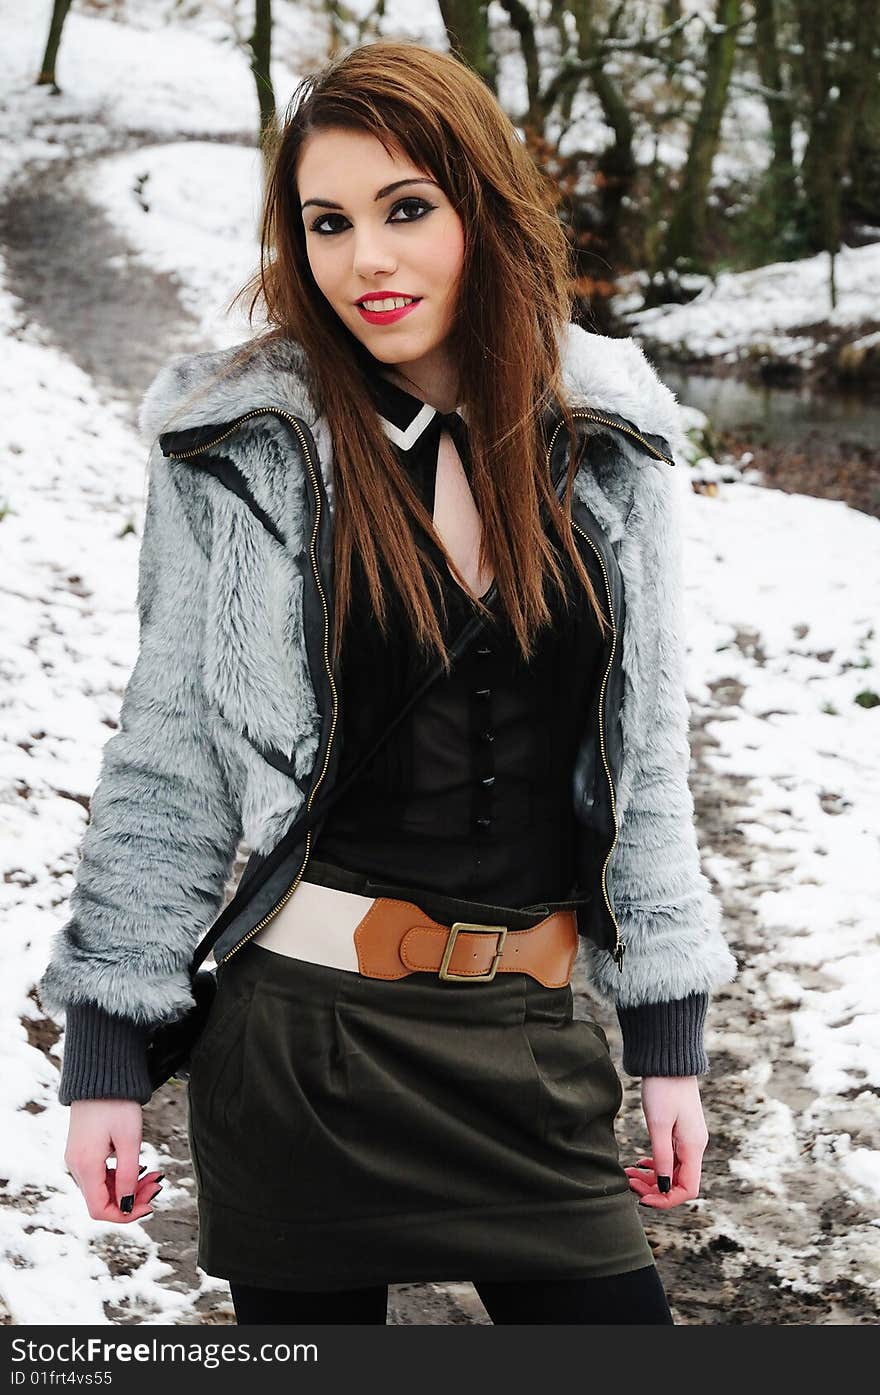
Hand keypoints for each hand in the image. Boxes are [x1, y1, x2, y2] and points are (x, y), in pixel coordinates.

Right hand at [65, 1100, 163, 1222]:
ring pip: (103, 1188)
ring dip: (128, 1187)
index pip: (99, 1210)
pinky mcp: (83, 1151)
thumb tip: (126, 1206)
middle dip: (132, 1198)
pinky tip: (139, 1166)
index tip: (149, 1204)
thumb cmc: (117, 1103)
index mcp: (85, 1166)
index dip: (125, 1214)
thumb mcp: (129, 1139)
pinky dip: (120, 1176)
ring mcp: (78, 1159)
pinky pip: (100, 1175)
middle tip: (157, 1182)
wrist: (100, 1075)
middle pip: (102, 1200)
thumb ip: (128, 1175)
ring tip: (153, 1173)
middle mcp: (76, 1166)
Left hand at [624, 1075, 707, 1209]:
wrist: (668, 1059)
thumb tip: (664, 1187)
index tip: (642, 1198)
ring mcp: (689, 1139)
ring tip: (630, 1174)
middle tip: (629, 1183)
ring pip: (673, 1170)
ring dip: (653, 1177)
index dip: (666, 1199)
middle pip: (679, 1182)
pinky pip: (671, 1158)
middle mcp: (695, 1146)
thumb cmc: (663, 1089)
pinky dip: (655, 1164)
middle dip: (655, 1189)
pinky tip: (640, 1162)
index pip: (688, 1189)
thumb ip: (661, 1157)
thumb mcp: (658, 1124)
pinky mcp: (681, 1131)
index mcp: (693, 1147)